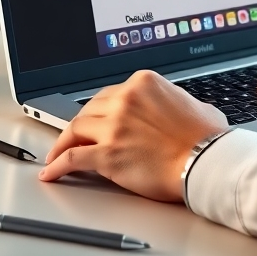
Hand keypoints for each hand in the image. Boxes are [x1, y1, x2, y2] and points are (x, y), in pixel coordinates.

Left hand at [38, 70, 227, 201]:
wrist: (205, 161)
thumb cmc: (205, 137)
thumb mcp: (193, 104)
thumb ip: (174, 101)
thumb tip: (174, 110)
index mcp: (144, 83)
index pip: (110, 94)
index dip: (100, 110)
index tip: (96, 119)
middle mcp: (125, 99)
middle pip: (89, 108)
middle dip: (81, 124)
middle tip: (75, 136)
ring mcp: (114, 126)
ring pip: (75, 128)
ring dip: (64, 141)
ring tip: (58, 153)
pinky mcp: (107, 154)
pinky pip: (73, 157)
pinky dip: (58, 164)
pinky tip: (51, 172)